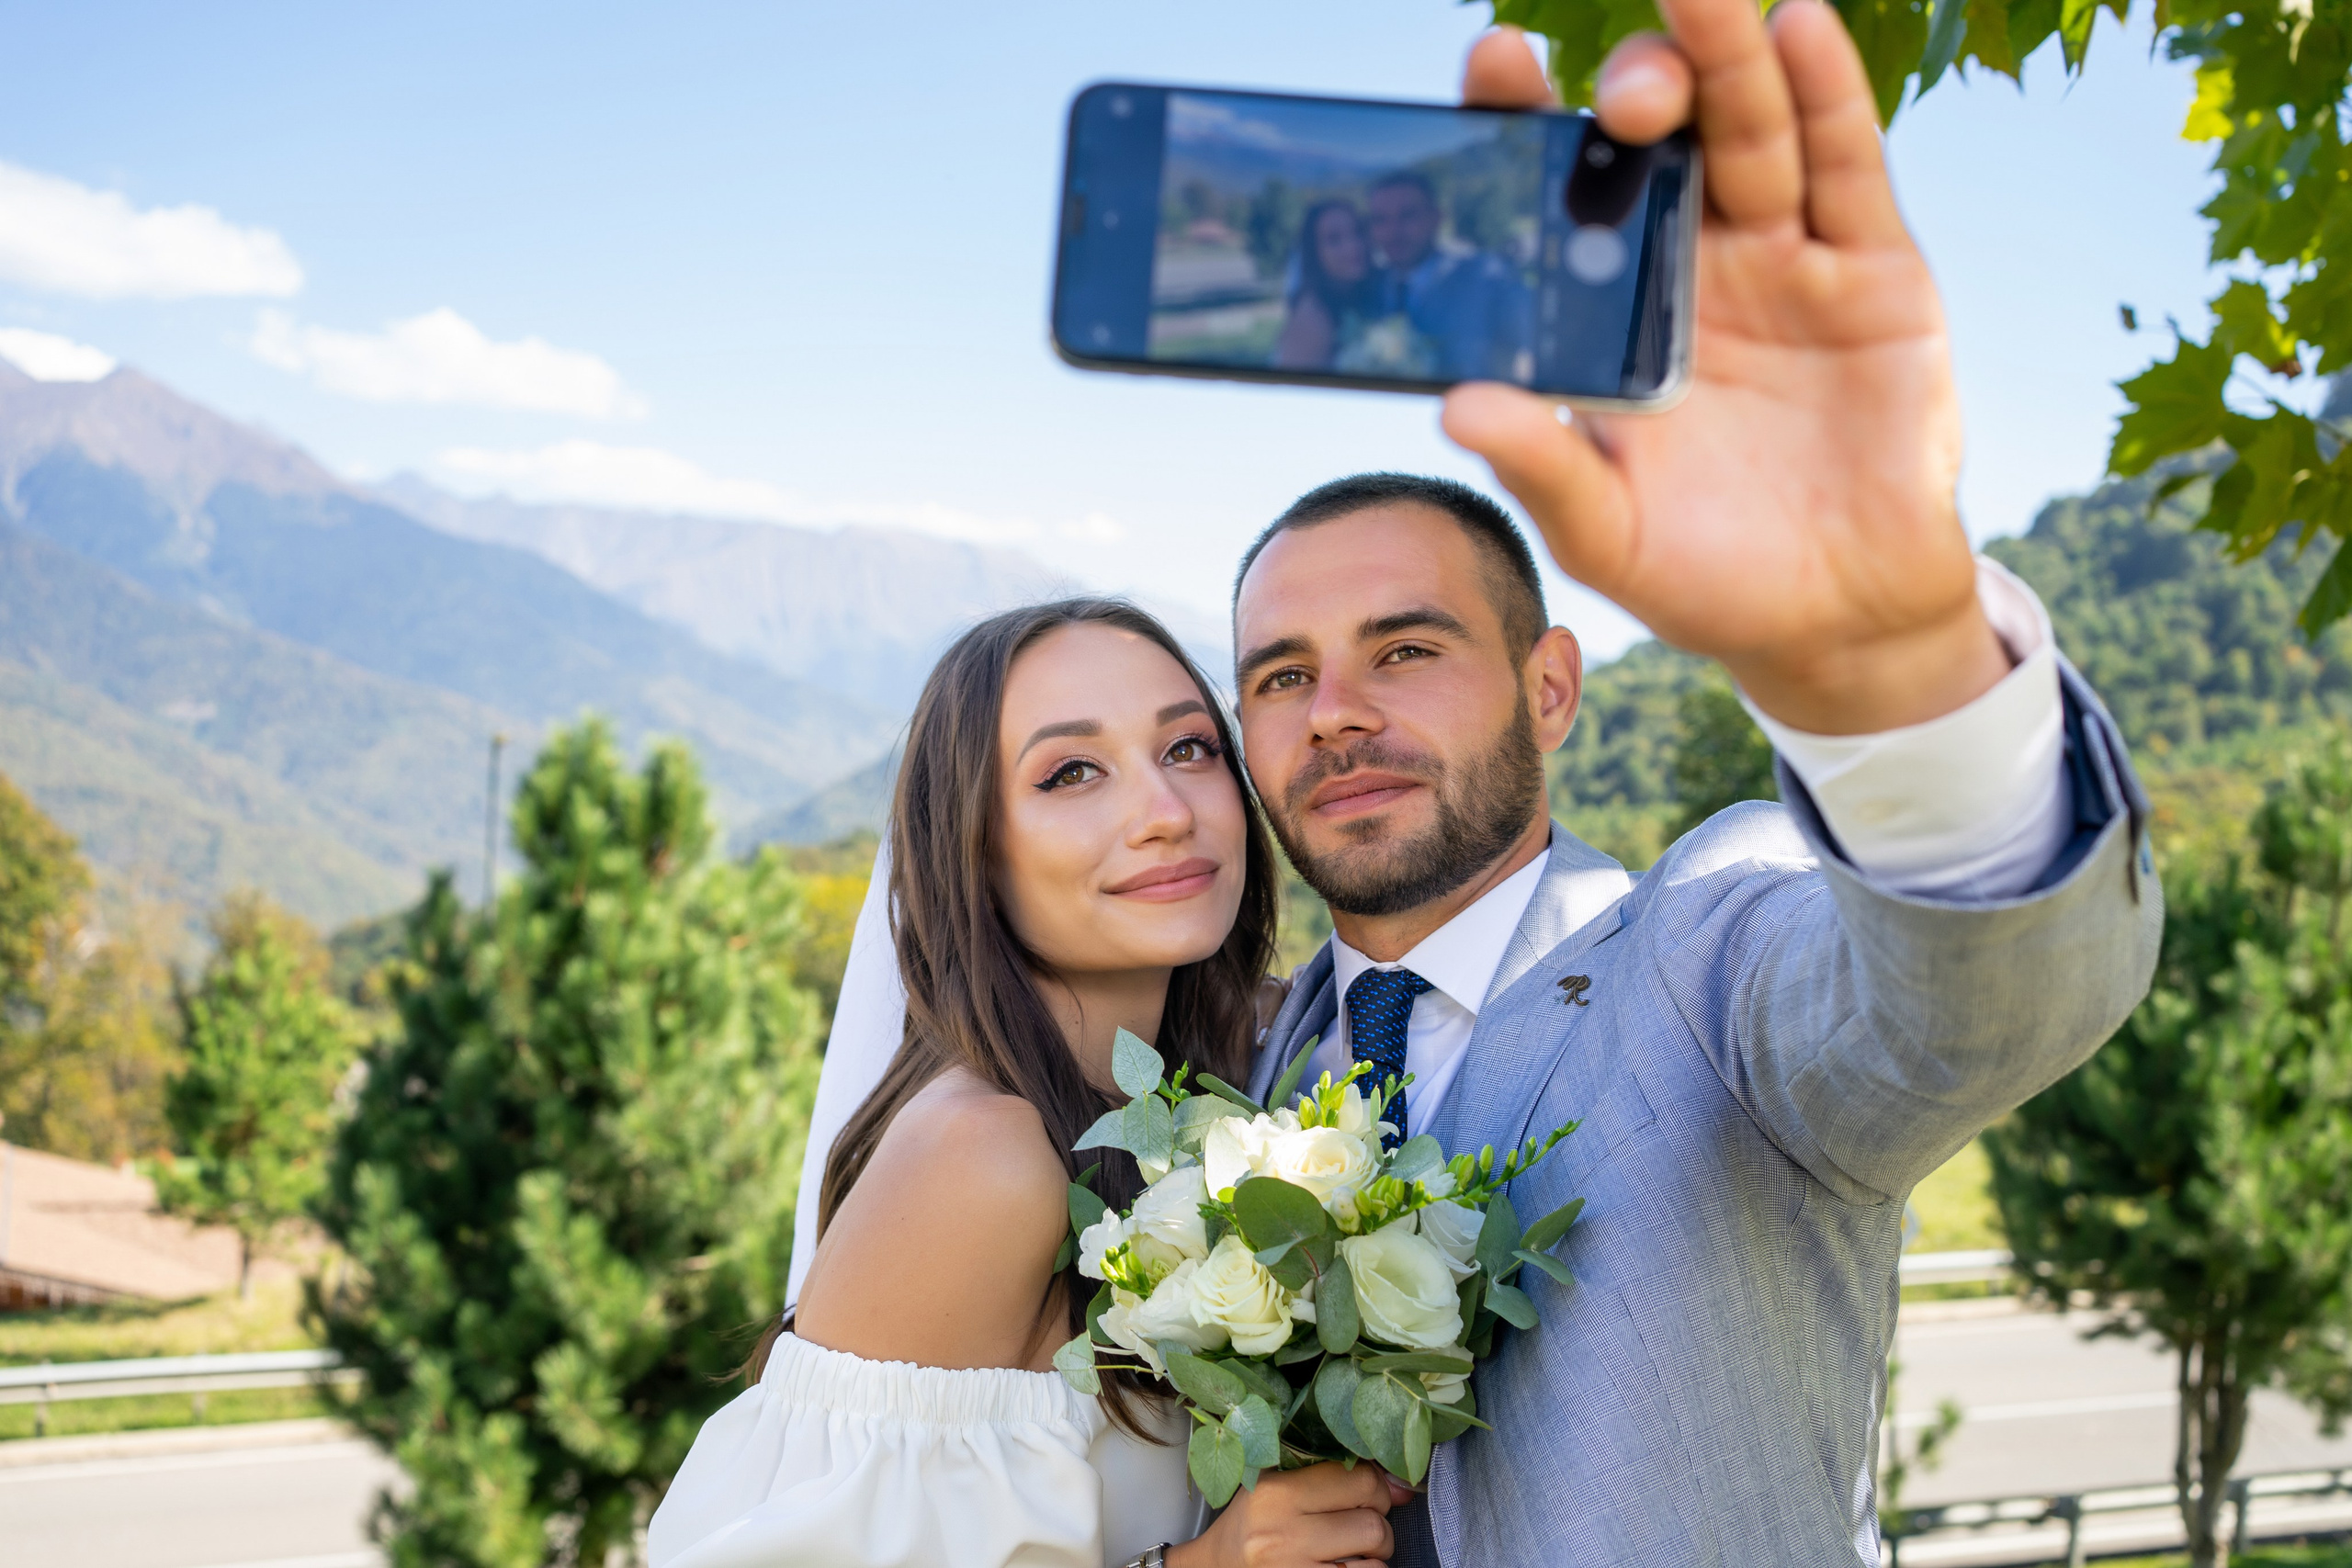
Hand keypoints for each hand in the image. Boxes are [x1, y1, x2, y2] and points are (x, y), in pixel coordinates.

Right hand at [1165, 1461, 1410, 1567]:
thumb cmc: (1251, 1524)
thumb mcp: (1274, 1484)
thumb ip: (1331, 1476)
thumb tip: (1402, 1488)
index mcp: (1275, 1493)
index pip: (1358, 1480)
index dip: (1377, 1487)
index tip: (1371, 1495)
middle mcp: (1282, 1535)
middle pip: (1372, 1525)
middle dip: (1379, 1527)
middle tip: (1362, 1528)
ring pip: (1375, 1566)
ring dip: (1374, 1560)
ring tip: (1353, 1554)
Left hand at [1439, 15, 2009, 735]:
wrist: (1837, 618)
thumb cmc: (1701, 573)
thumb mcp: (1605, 533)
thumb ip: (1543, 466)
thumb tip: (1457, 408)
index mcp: (1610, 310)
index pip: (1559, 192)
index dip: (1528, 123)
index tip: (1492, 61)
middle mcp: (1691, 262)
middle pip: (1662, 138)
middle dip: (1641, 88)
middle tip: (1619, 94)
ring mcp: (1783, 256)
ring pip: (1752, 130)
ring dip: (1728, 56)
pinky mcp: (1872, 269)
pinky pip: (1845, 168)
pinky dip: (1827, 94)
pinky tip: (1799, 26)